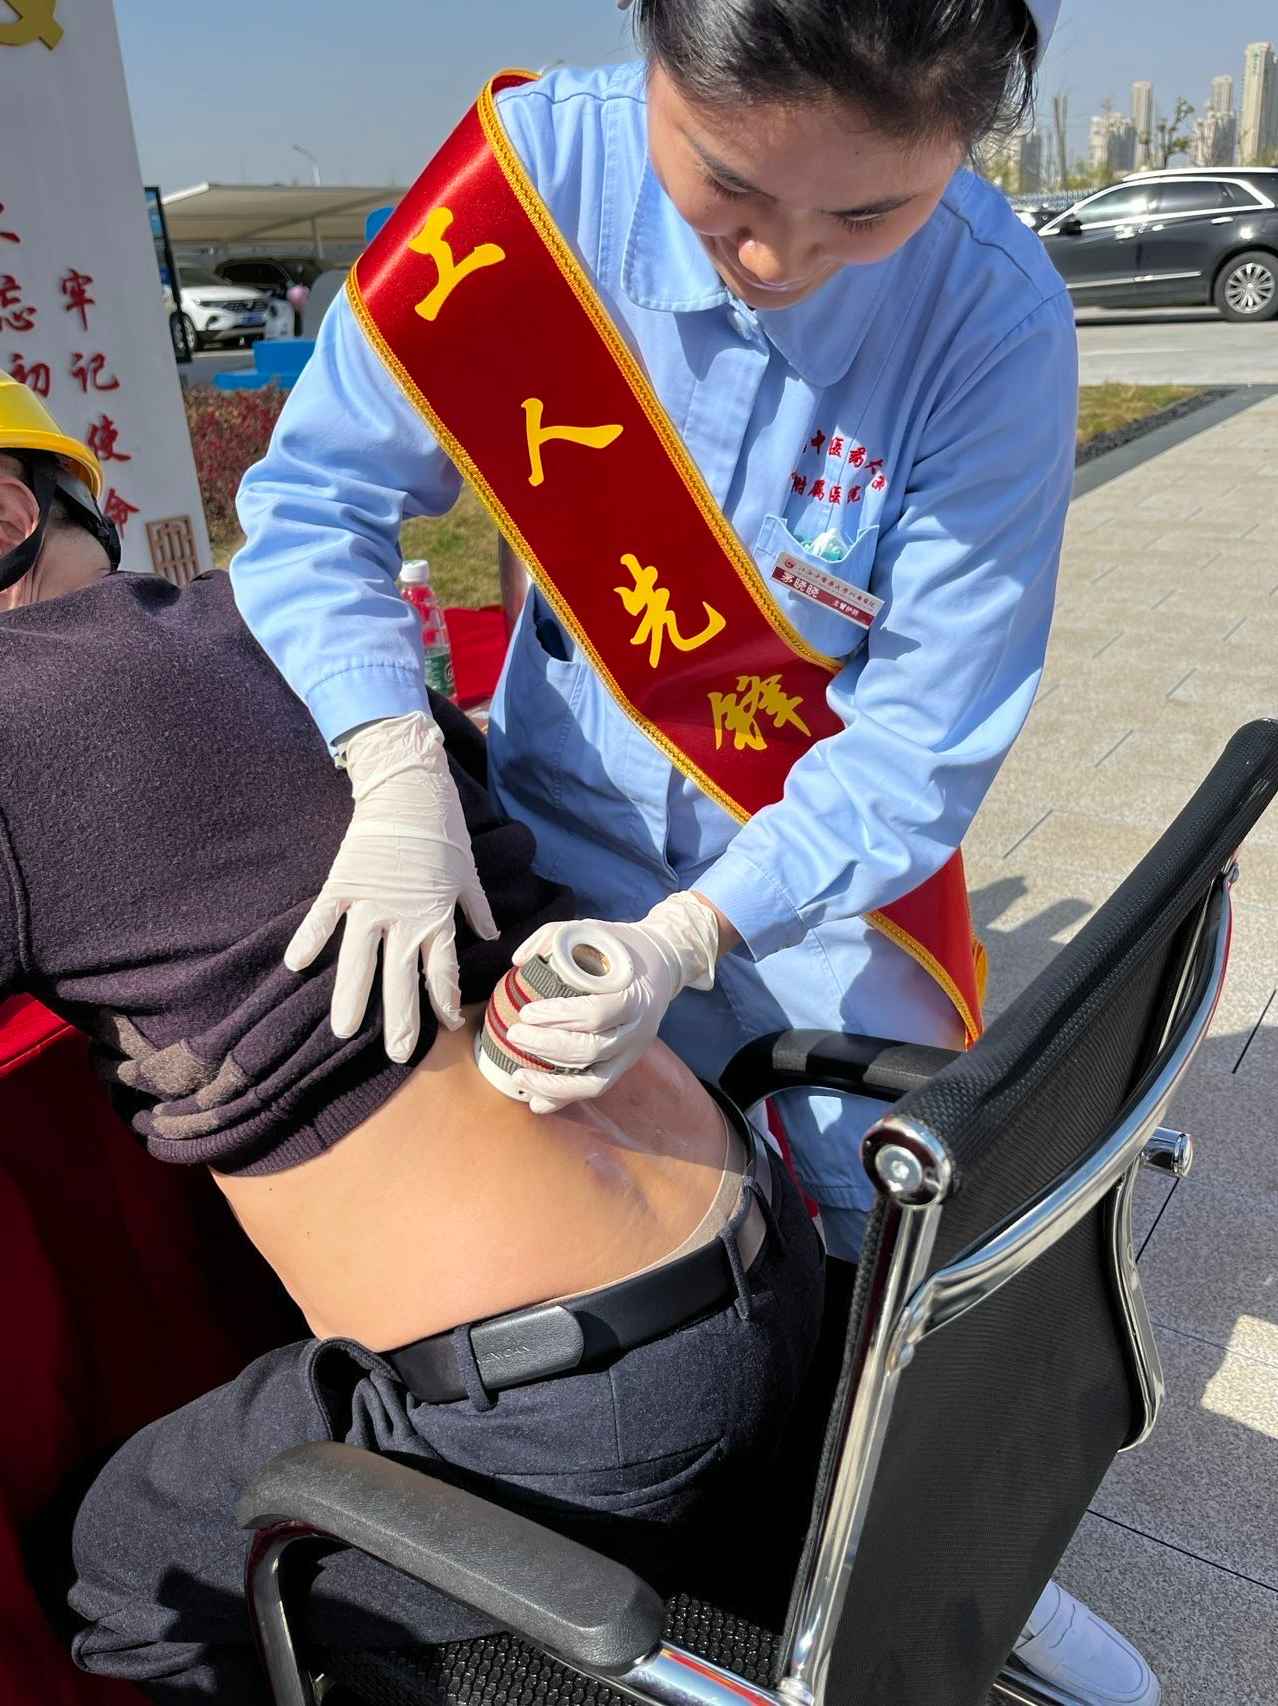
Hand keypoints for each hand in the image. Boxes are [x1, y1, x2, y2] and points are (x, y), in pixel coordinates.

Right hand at [285, 711, 497, 1061]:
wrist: (409, 786)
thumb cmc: (443, 829)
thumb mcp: (468, 873)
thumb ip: (477, 909)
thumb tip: (491, 936)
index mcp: (436, 917)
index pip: (442, 971)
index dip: (444, 1001)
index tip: (446, 1029)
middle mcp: (404, 918)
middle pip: (401, 977)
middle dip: (401, 1019)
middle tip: (399, 1055)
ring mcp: (370, 903)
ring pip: (359, 959)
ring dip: (352, 996)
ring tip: (344, 1031)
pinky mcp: (343, 883)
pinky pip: (323, 917)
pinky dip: (309, 938)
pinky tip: (296, 965)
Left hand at [504, 892, 719, 1113]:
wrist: (663, 965)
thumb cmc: (621, 948)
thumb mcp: (593, 930)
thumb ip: (554, 937)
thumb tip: (518, 960)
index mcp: (634, 997)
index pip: (596, 1014)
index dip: (558, 1017)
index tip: (527, 1011)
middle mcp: (637, 1031)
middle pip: (590, 1050)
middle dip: (546, 1047)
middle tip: (515, 1034)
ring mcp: (632, 1053)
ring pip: (593, 1082)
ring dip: (553, 1084)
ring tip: (518, 1074)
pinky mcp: (623, 1066)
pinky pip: (594, 1089)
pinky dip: (564, 1098)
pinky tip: (535, 1100)